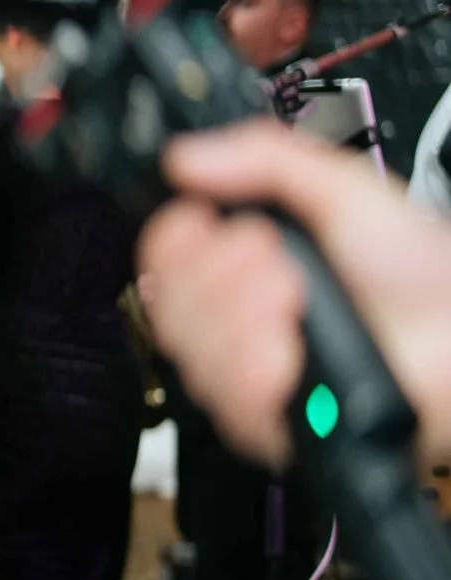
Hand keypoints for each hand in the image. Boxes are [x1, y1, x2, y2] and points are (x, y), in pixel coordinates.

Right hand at [139, 123, 450, 469]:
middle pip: (166, 302)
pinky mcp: (262, 421)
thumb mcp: (343, 189)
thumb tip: (186, 158)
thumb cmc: (420, 271)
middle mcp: (233, 320)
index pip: (160, 256)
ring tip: (302, 306)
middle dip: (226, 274)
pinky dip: (263, 366)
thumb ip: (264, 158)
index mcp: (242, 264)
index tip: (206, 224)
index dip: (177, 239)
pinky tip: (296, 350)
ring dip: (250, 319)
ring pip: (192, 347)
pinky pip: (227, 394)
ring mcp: (243, 372)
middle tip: (280, 264)